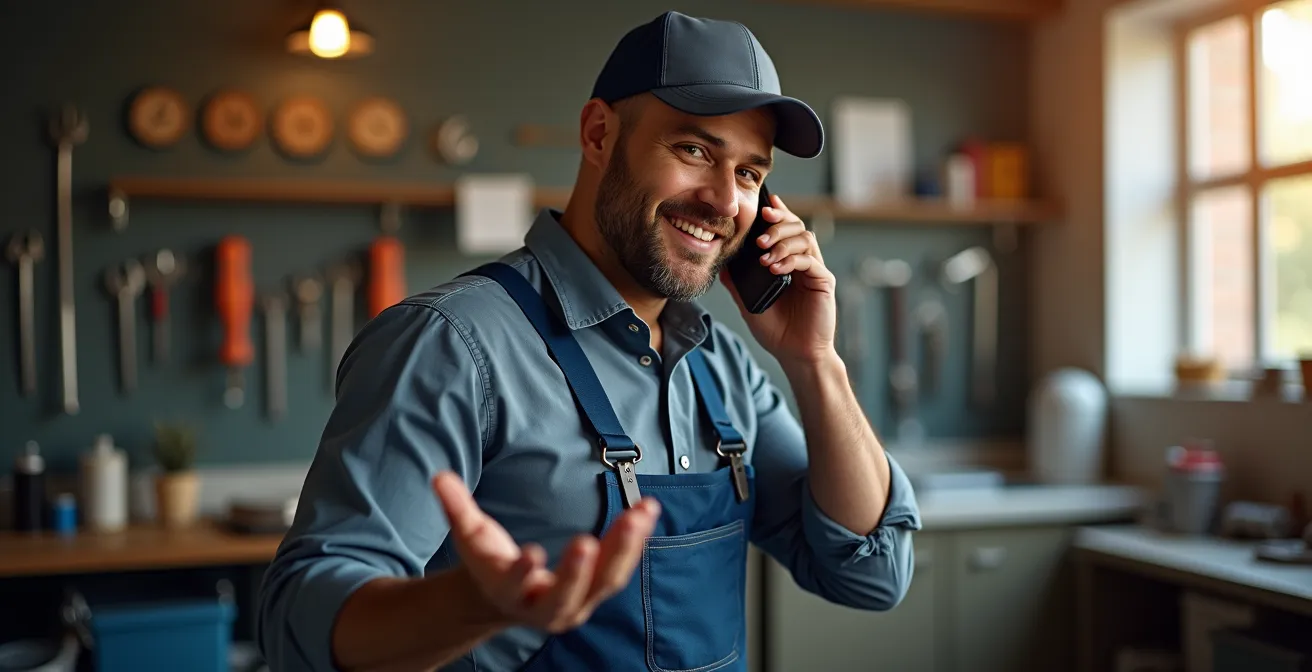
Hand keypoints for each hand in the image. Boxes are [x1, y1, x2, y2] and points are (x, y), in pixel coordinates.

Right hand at [432, 471, 660, 632]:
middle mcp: (545, 606)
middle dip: (579, 571)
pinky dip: (636, 540)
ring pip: (606, 582)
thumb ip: (456, 507)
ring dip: (625, 548)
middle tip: (589, 541)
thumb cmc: (490, 561)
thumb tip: (439, 476)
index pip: (514, 586)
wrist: (509, 596)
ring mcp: (577, 602)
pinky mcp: (599, 590)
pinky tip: (647, 510)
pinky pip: (622, 566)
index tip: (531, 554)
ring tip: (640, 513)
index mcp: (508, 592)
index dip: (521, 573)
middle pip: (566, 595)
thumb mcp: (471, 536)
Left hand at [722, 192, 837, 367]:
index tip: (765, 204)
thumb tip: (720, 262)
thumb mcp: (749, 302)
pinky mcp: (823, 281)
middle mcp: (804, 262)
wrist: (795, 354)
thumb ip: (738, 282)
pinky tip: (775, 269)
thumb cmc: (776, 330)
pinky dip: (792, 260)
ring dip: (782, 242)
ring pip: (805, 238)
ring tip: (764, 255)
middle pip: (797, 227)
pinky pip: (810, 261)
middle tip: (761, 230)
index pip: (785, 230)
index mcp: (788, 262)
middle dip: (779, 223)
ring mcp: (815, 271)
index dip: (778, 214)